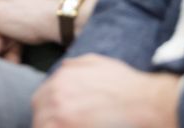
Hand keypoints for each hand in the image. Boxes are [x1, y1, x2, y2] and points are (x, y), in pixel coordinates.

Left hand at [31, 55, 180, 127]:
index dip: (47, 110)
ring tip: (68, 127)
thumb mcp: (98, 62)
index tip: (57, 118)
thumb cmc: (124, 84)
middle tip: (63, 124)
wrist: (144, 102)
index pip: (40, 99)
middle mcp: (57, 94)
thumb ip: (75, 65)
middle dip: (48, 122)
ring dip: (52, 127)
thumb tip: (62, 69)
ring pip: (43, 126)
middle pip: (39, 116)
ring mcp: (61, 115)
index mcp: (61, 77)